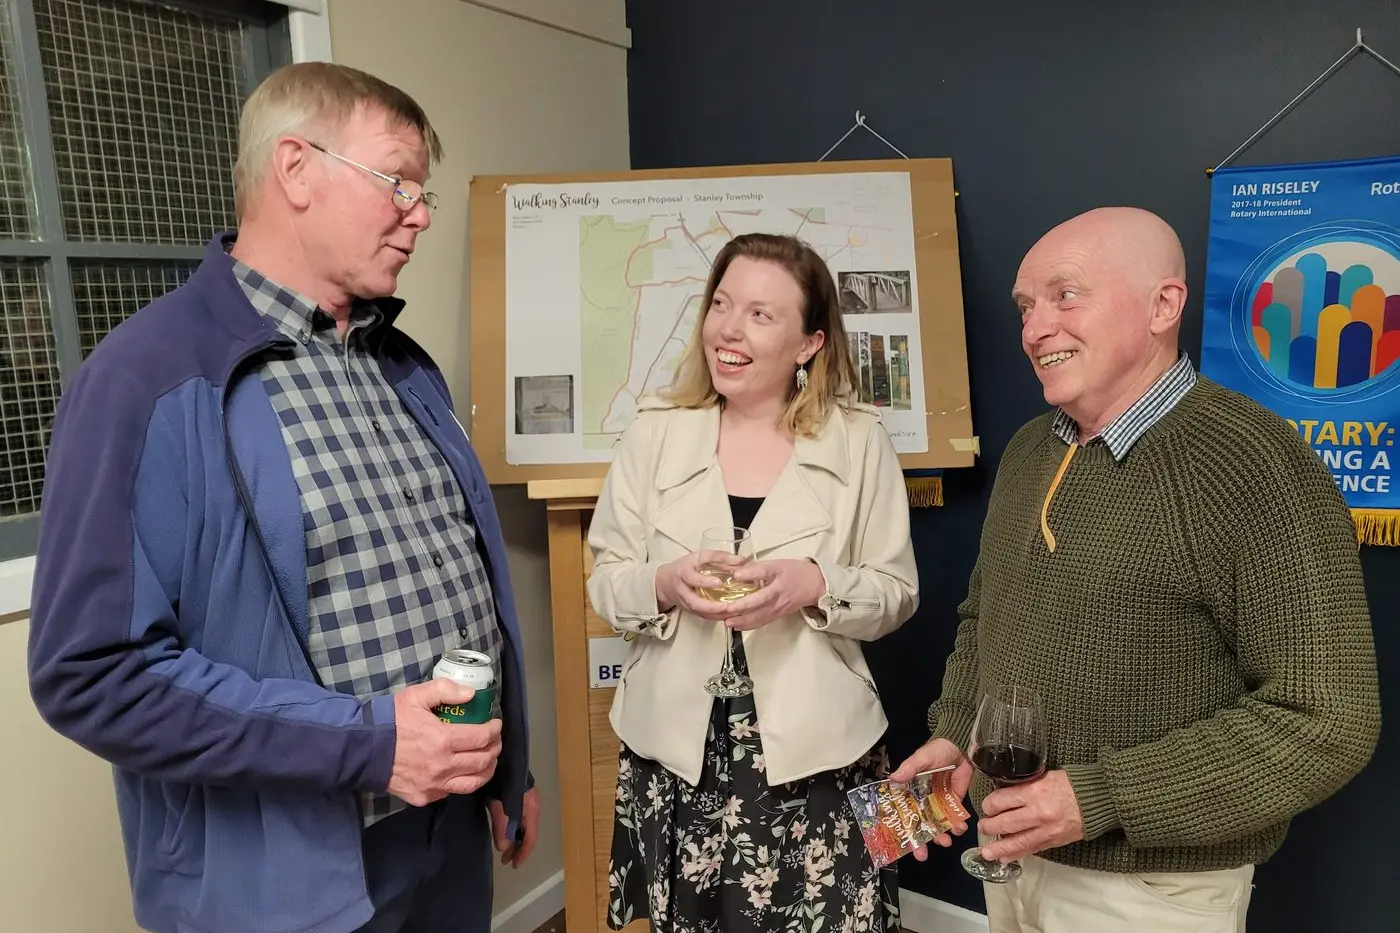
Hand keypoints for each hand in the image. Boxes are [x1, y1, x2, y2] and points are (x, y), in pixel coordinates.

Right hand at [387, 679, 503, 806]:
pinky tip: (462, 770)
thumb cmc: (390, 721)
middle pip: (483, 761)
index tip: (495, 724)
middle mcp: (442, 767)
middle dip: (494, 748)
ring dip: (486, 769)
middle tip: (494, 740)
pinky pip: (452, 792)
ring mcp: (434, 786)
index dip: (494, 730)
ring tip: (488, 759)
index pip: (481, 738)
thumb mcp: (415, 696)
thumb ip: (445, 691)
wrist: (362, 751)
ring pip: (473, 782)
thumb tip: (471, 695)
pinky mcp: (424, 798)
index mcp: (442, 740)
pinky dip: (463, 780)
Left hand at [489, 787, 541, 867]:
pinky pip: (521, 819)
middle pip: (529, 834)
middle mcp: (534, 807)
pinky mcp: (522, 797)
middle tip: (506, 859)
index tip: (513, 865)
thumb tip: (503, 847)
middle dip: (518, 848)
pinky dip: (514, 829)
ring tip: (504, 848)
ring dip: (515, 839)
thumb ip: (502, 827)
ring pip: (525, 827)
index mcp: (531, 810)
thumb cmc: (501, 782)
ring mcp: (529, 801)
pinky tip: (505, 831)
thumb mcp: (499, 806)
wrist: (504, 759)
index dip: (523, 853)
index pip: (531, 838)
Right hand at [654, 551, 745, 620]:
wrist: (666, 582)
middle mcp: (682, 590)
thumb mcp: (700, 556)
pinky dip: (717, 617)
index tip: (719, 583)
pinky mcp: (690, 611)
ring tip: (733, 612)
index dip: (705, 581)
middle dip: (712, 607)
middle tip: (729, 606)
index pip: (692, 578)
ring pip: (700, 612)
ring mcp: (685, 603)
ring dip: (717, 614)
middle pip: (694, 602)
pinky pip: (703, 616)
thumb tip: (741, 560)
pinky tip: (729, 615)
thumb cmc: (686, 566)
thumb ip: (720, 557)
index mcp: (683, 573)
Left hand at [721, 559, 825, 631]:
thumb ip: (756, 567)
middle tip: (726, 608)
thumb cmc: (796, 573)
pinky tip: (736, 626)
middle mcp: (778, 593)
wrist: (815, 585)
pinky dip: (748, 625)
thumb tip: (735, 570)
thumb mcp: (777, 564)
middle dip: (741, 606)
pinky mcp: (777, 615)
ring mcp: (778, 607)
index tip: (736, 575)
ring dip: (742, 620)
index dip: (750, 574)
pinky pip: (762, 622)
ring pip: (759, 615)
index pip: (764, 572)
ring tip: (727, 621)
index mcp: (779, 575)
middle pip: (759, 601)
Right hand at [888, 738, 971, 859]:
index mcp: (910, 791)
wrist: (962, 746)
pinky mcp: (954, 802)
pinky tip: (959, 828)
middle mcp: (922, 800)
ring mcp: (939, 802)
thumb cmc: (938, 750)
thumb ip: (910, 767)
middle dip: (921, 841)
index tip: (904, 845)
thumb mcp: (922, 757)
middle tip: (923, 856)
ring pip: (937, 825)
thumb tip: (893, 778)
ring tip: (946, 842)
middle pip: (919, 824)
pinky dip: (957, 825)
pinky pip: (953, 818)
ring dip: (940, 835)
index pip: (903, 814)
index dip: (903, 830)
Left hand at [977, 769, 1083, 862]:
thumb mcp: (1043, 776)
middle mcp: (1037, 813)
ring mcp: (1046, 830)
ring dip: (999, 847)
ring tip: (986, 853)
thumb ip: (1024, 786)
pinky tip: (1005, 858)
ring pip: (1017, 842)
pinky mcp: (1053, 841)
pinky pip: (1031, 849)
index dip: (989, 805)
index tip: (987, 807)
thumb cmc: (1070, 783)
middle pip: (1005, 823)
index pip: (1001, 801)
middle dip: (990, 827)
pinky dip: (1017, 854)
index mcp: (1033, 792)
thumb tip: (1005, 796)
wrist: (1097, 798)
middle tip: (983, 827)